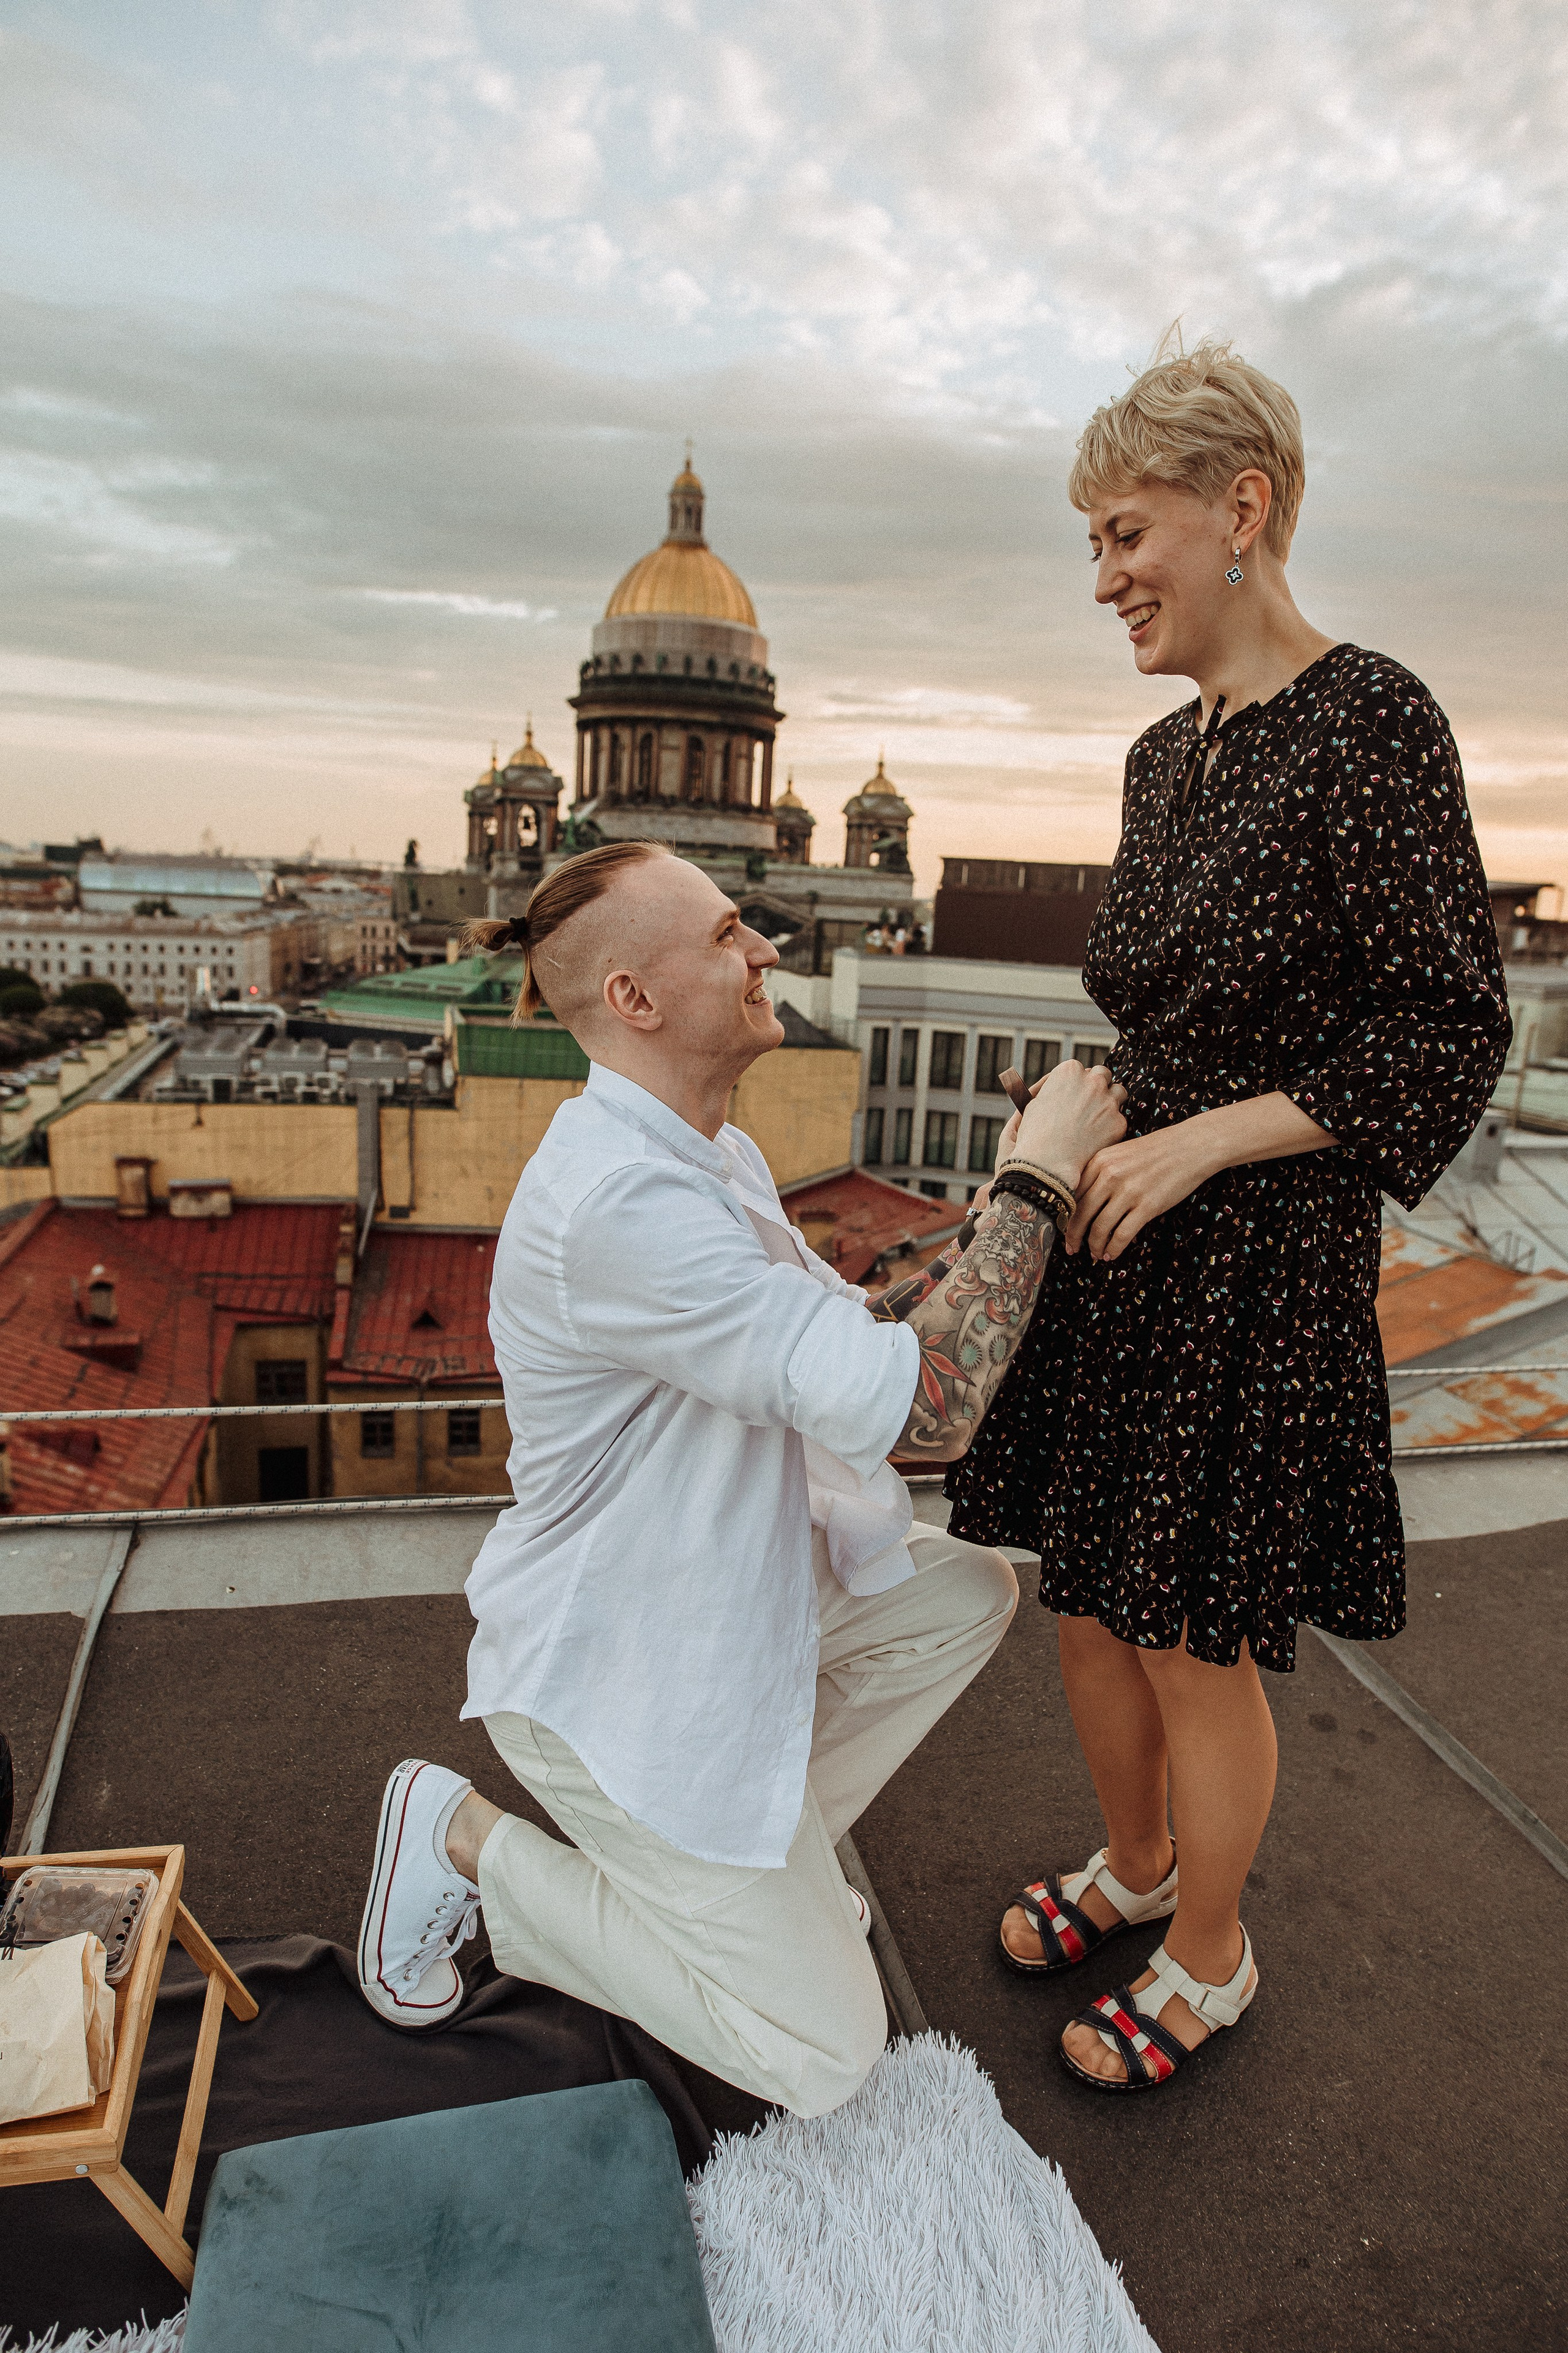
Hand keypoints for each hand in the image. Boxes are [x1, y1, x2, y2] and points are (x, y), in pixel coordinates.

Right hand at [1009, 1060, 1126, 1192]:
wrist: (1047, 1162)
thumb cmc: (1036, 1134)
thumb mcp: (1037, 1103)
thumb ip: (1057, 1090)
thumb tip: (1069, 1089)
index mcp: (1070, 1071)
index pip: (1081, 1069)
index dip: (1079, 1082)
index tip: (1076, 1094)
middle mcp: (1092, 1081)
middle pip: (1103, 1075)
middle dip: (1098, 1086)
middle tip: (1090, 1102)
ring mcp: (1108, 1101)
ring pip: (1118, 1092)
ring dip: (1111, 1101)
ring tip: (1098, 1118)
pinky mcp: (1119, 1122)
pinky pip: (1119, 1119)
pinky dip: (1111, 1127)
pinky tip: (1097, 1138)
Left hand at [1065, 1118, 1225, 1260]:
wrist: (1191, 1146)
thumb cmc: (1156, 1151)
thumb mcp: (1120, 1154)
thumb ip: (1100, 1172)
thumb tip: (1082, 1202)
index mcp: (1099, 1161)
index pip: (1072, 1195)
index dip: (1065, 1217)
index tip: (1064, 1230)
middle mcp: (1109, 1176)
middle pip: (1081, 1214)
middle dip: (1074, 1236)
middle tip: (1072, 1249)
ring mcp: (1128, 1192)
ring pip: (1100, 1228)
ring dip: (1095, 1246)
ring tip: (1096, 1254)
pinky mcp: (1147, 1206)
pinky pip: (1122, 1235)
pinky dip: (1114, 1248)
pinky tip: (1111, 1254)